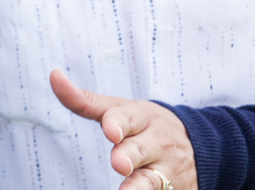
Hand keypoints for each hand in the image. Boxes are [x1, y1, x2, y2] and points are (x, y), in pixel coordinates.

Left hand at [51, 69, 196, 189]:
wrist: (201, 146)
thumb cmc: (145, 125)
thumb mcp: (122, 110)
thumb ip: (86, 100)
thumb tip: (53, 75)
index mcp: (141, 116)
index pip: (126, 118)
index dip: (117, 124)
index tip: (110, 131)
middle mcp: (157, 142)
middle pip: (139, 149)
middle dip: (128, 155)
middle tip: (119, 163)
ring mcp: (168, 169)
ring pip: (153, 179)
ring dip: (140, 186)